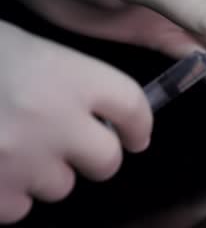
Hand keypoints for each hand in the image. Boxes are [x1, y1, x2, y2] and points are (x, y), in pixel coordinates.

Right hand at [0, 21, 151, 223]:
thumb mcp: (30, 52)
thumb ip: (72, 85)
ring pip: (62, 186)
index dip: (138, 124)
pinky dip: (12, 192)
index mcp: (66, 75)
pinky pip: (21, 207)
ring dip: (47, 172)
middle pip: (107, 159)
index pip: (131, 106)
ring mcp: (20, 160)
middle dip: (97, 156)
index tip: (135, 135)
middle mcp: (51, 119)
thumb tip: (106, 120)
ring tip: (16, 145)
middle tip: (79, 145)